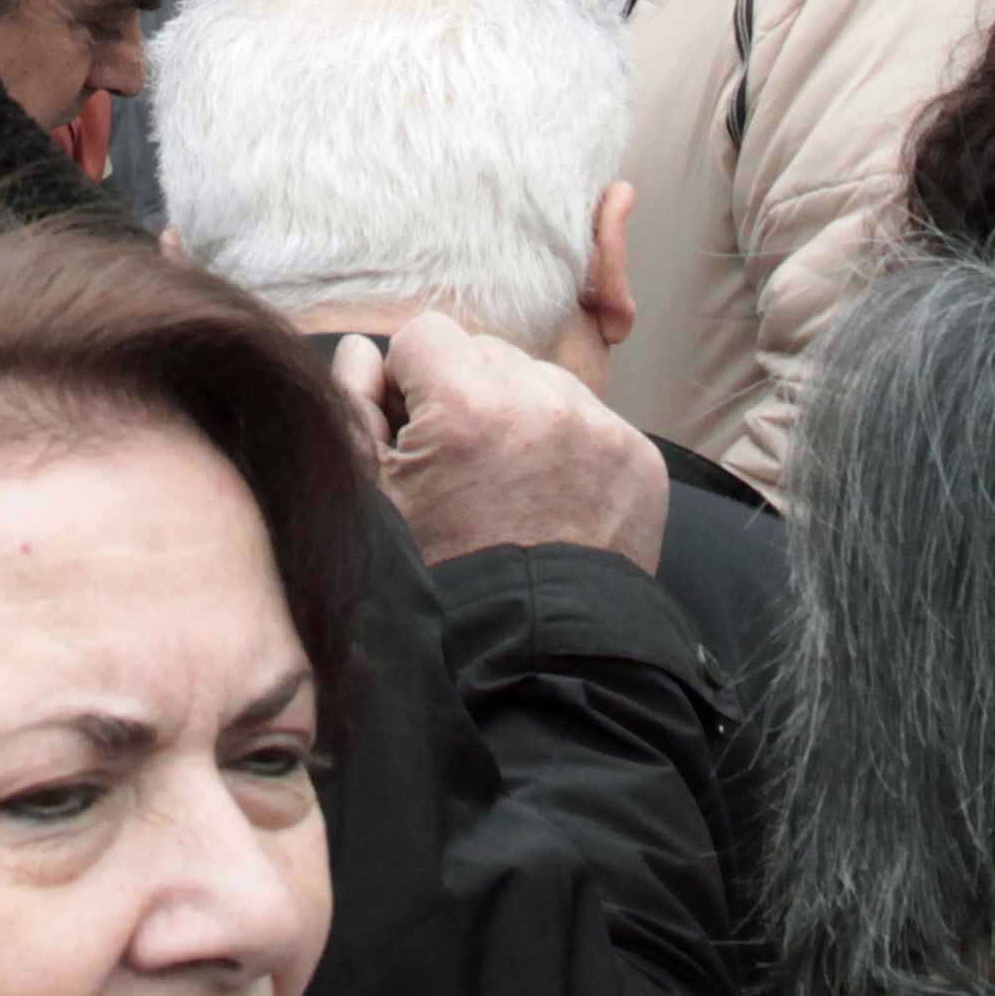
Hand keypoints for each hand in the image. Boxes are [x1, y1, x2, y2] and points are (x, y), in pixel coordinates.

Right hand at [328, 312, 665, 574]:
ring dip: (520, 413)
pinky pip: (592, 420)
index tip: (414, 432)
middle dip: (467, 394)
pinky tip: (551, 499)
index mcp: (468, 404)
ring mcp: (601, 428)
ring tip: (509, 484)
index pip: (425, 334)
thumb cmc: (442, 582)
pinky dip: (568, 446)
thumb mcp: (373, 501)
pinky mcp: (639, 458)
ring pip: (542, 381)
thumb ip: (355, 408)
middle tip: (461, 465)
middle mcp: (543, 401)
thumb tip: (365, 350)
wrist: (537, 661)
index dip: (408, 381)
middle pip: (487, 352)